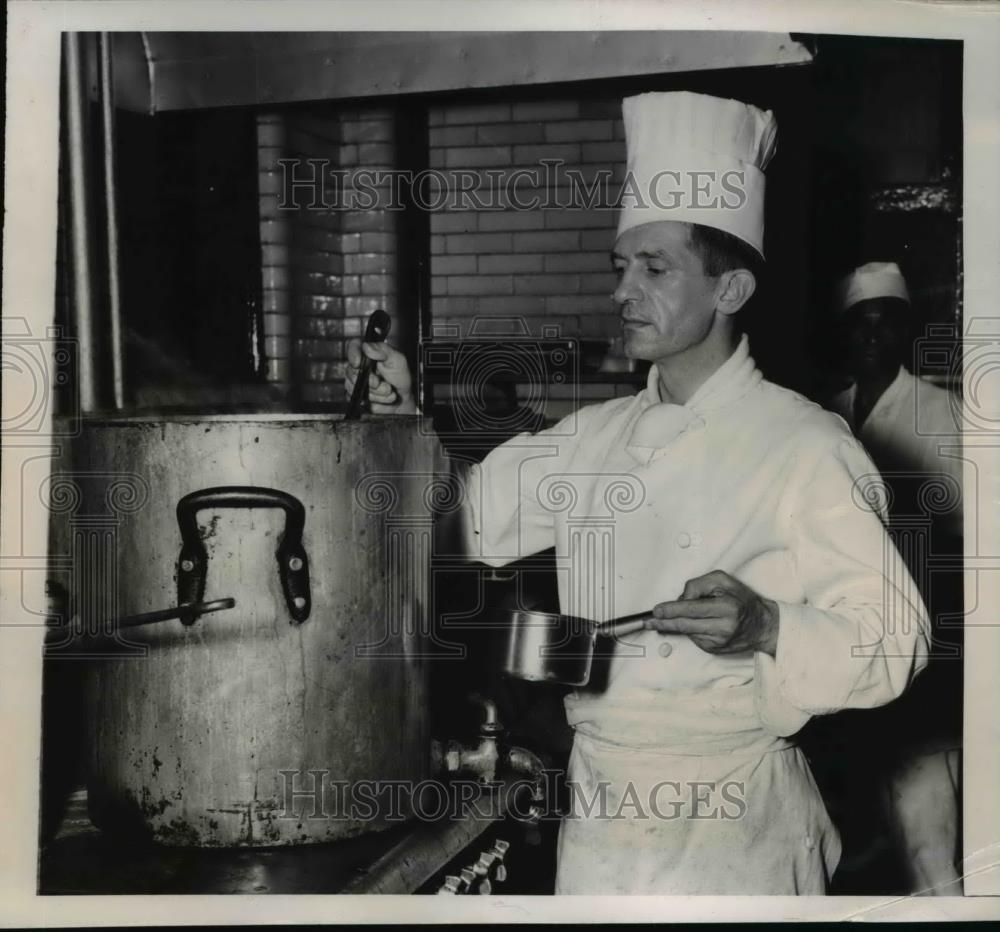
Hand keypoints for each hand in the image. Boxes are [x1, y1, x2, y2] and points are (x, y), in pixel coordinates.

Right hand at [344, 338, 416, 413]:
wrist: (402, 398)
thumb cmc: (400, 377)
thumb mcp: (398, 360)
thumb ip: (383, 350)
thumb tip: (366, 346)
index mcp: (369, 352)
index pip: (353, 346)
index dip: (353, 353)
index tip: (357, 363)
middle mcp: (360, 364)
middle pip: (351, 369)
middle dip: (369, 380)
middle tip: (381, 382)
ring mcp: (356, 379)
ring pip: (354, 385)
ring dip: (375, 391)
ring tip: (388, 390)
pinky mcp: (355, 393)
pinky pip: (355, 396)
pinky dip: (372, 398)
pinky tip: (382, 397)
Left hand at [646, 570, 778, 655]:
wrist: (762, 625)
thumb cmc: (741, 599)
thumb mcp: (723, 581)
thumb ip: (699, 585)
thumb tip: (680, 599)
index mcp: (726, 608)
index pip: (691, 609)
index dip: (671, 610)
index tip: (657, 610)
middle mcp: (723, 627)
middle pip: (685, 624)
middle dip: (664, 622)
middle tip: (649, 622)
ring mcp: (718, 642)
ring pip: (687, 632)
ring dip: (673, 625)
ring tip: (661, 622)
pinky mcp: (715, 650)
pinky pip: (694, 638)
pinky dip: (689, 630)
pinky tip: (694, 624)